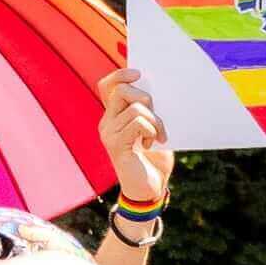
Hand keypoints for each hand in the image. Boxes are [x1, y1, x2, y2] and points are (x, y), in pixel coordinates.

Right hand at [99, 66, 175, 210]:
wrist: (149, 190)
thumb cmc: (153, 160)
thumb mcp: (154, 130)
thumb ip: (149, 112)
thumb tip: (158, 90)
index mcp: (114, 116)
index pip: (107, 86)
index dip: (121, 75)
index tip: (139, 74)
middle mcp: (107, 123)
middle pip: (121, 91)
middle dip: (146, 98)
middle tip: (156, 117)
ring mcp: (109, 134)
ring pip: (136, 108)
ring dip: (156, 120)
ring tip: (158, 136)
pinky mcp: (116, 146)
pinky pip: (138, 123)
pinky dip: (152, 130)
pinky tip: (152, 144)